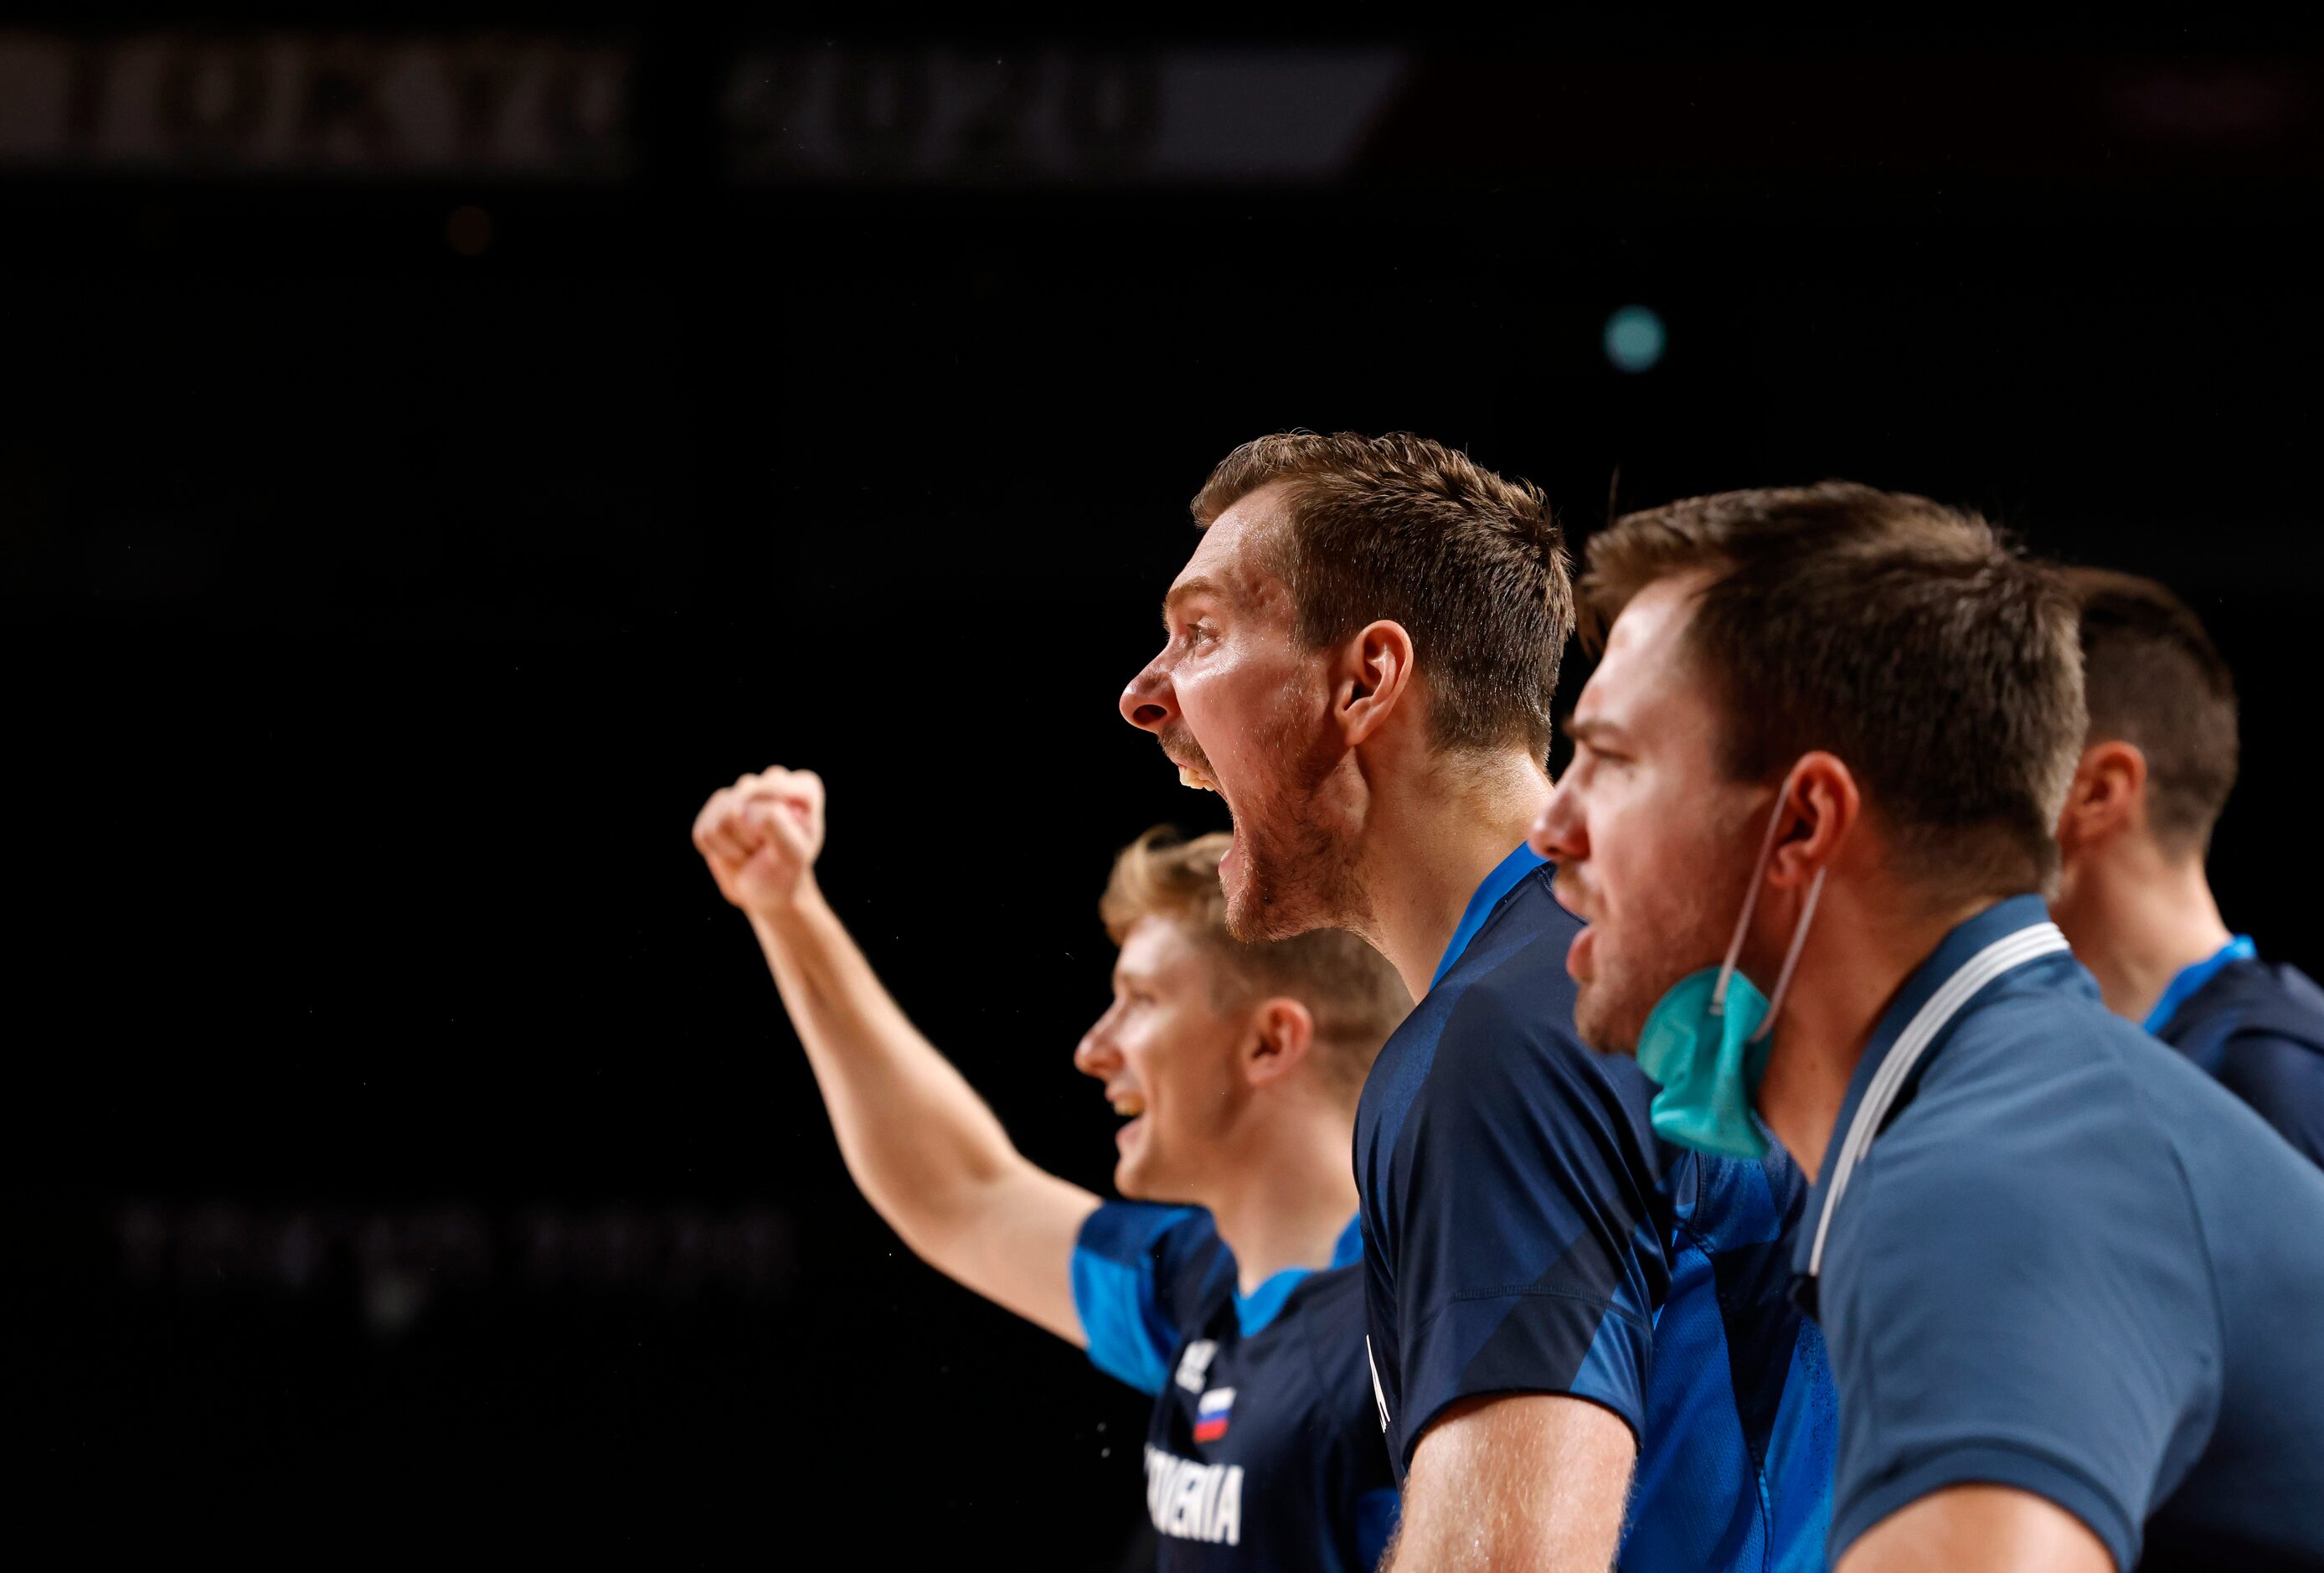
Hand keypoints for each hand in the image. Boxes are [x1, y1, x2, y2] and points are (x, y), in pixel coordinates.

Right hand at [692, 766, 826, 914]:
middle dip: (752, 834)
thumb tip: (739, 810)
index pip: (774, 789)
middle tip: (766, 848)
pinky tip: (734, 851)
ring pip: (722, 816)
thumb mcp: (792, 854)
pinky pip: (704, 831)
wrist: (766, 890)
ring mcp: (741, 792)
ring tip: (752, 850)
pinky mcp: (714, 808)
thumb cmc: (786, 871)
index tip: (784, 842)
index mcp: (802, 787)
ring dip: (735, 845)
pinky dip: (718, 851)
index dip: (771, 822)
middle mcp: (772, 781)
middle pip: (744, 801)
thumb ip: (775, 825)